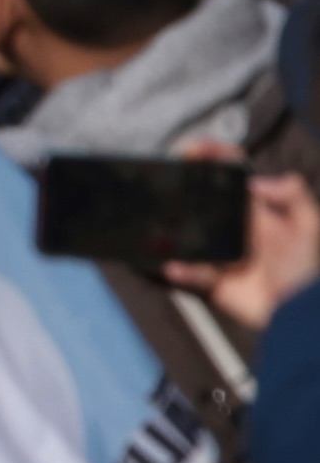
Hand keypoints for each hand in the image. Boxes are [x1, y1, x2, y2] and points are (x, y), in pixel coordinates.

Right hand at [167, 168, 319, 337]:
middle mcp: (236, 228)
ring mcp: (222, 253)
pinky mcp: (214, 280)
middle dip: (183, 189)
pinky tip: (175, 266)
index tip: (191, 149)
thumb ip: (292, 196)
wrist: (300, 313)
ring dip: (173, 230)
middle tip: (165, 181)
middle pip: (203, 201)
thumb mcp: (309, 227)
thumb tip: (256, 180)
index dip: (214, 158)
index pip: (233, 177)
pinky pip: (190, 272)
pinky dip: (180, 269)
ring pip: (190, 235)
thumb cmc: (306, 269)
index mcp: (258, 211)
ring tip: (159, 224)